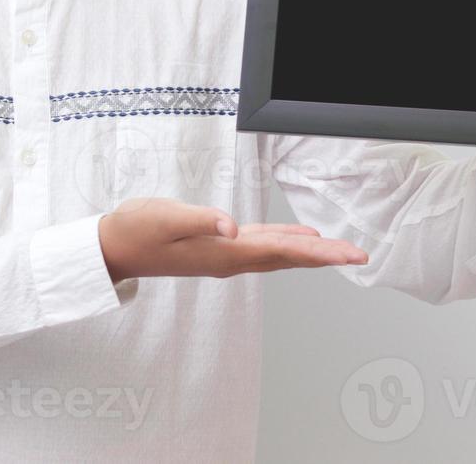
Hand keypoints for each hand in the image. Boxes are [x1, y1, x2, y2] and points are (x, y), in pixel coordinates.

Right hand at [98, 197, 367, 282]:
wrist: (115, 246)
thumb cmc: (138, 230)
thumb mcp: (166, 217)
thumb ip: (200, 220)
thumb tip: (231, 226)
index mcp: (224, 252)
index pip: (282, 252)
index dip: (319, 253)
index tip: (350, 255)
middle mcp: (231, 258)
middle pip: (288, 258)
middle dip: (326, 256)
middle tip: (360, 255)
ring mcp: (225, 254)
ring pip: (279, 254)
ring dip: (311, 252)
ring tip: (341, 250)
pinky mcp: (219, 246)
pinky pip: (263, 247)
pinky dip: (287, 242)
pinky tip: (299, 238)